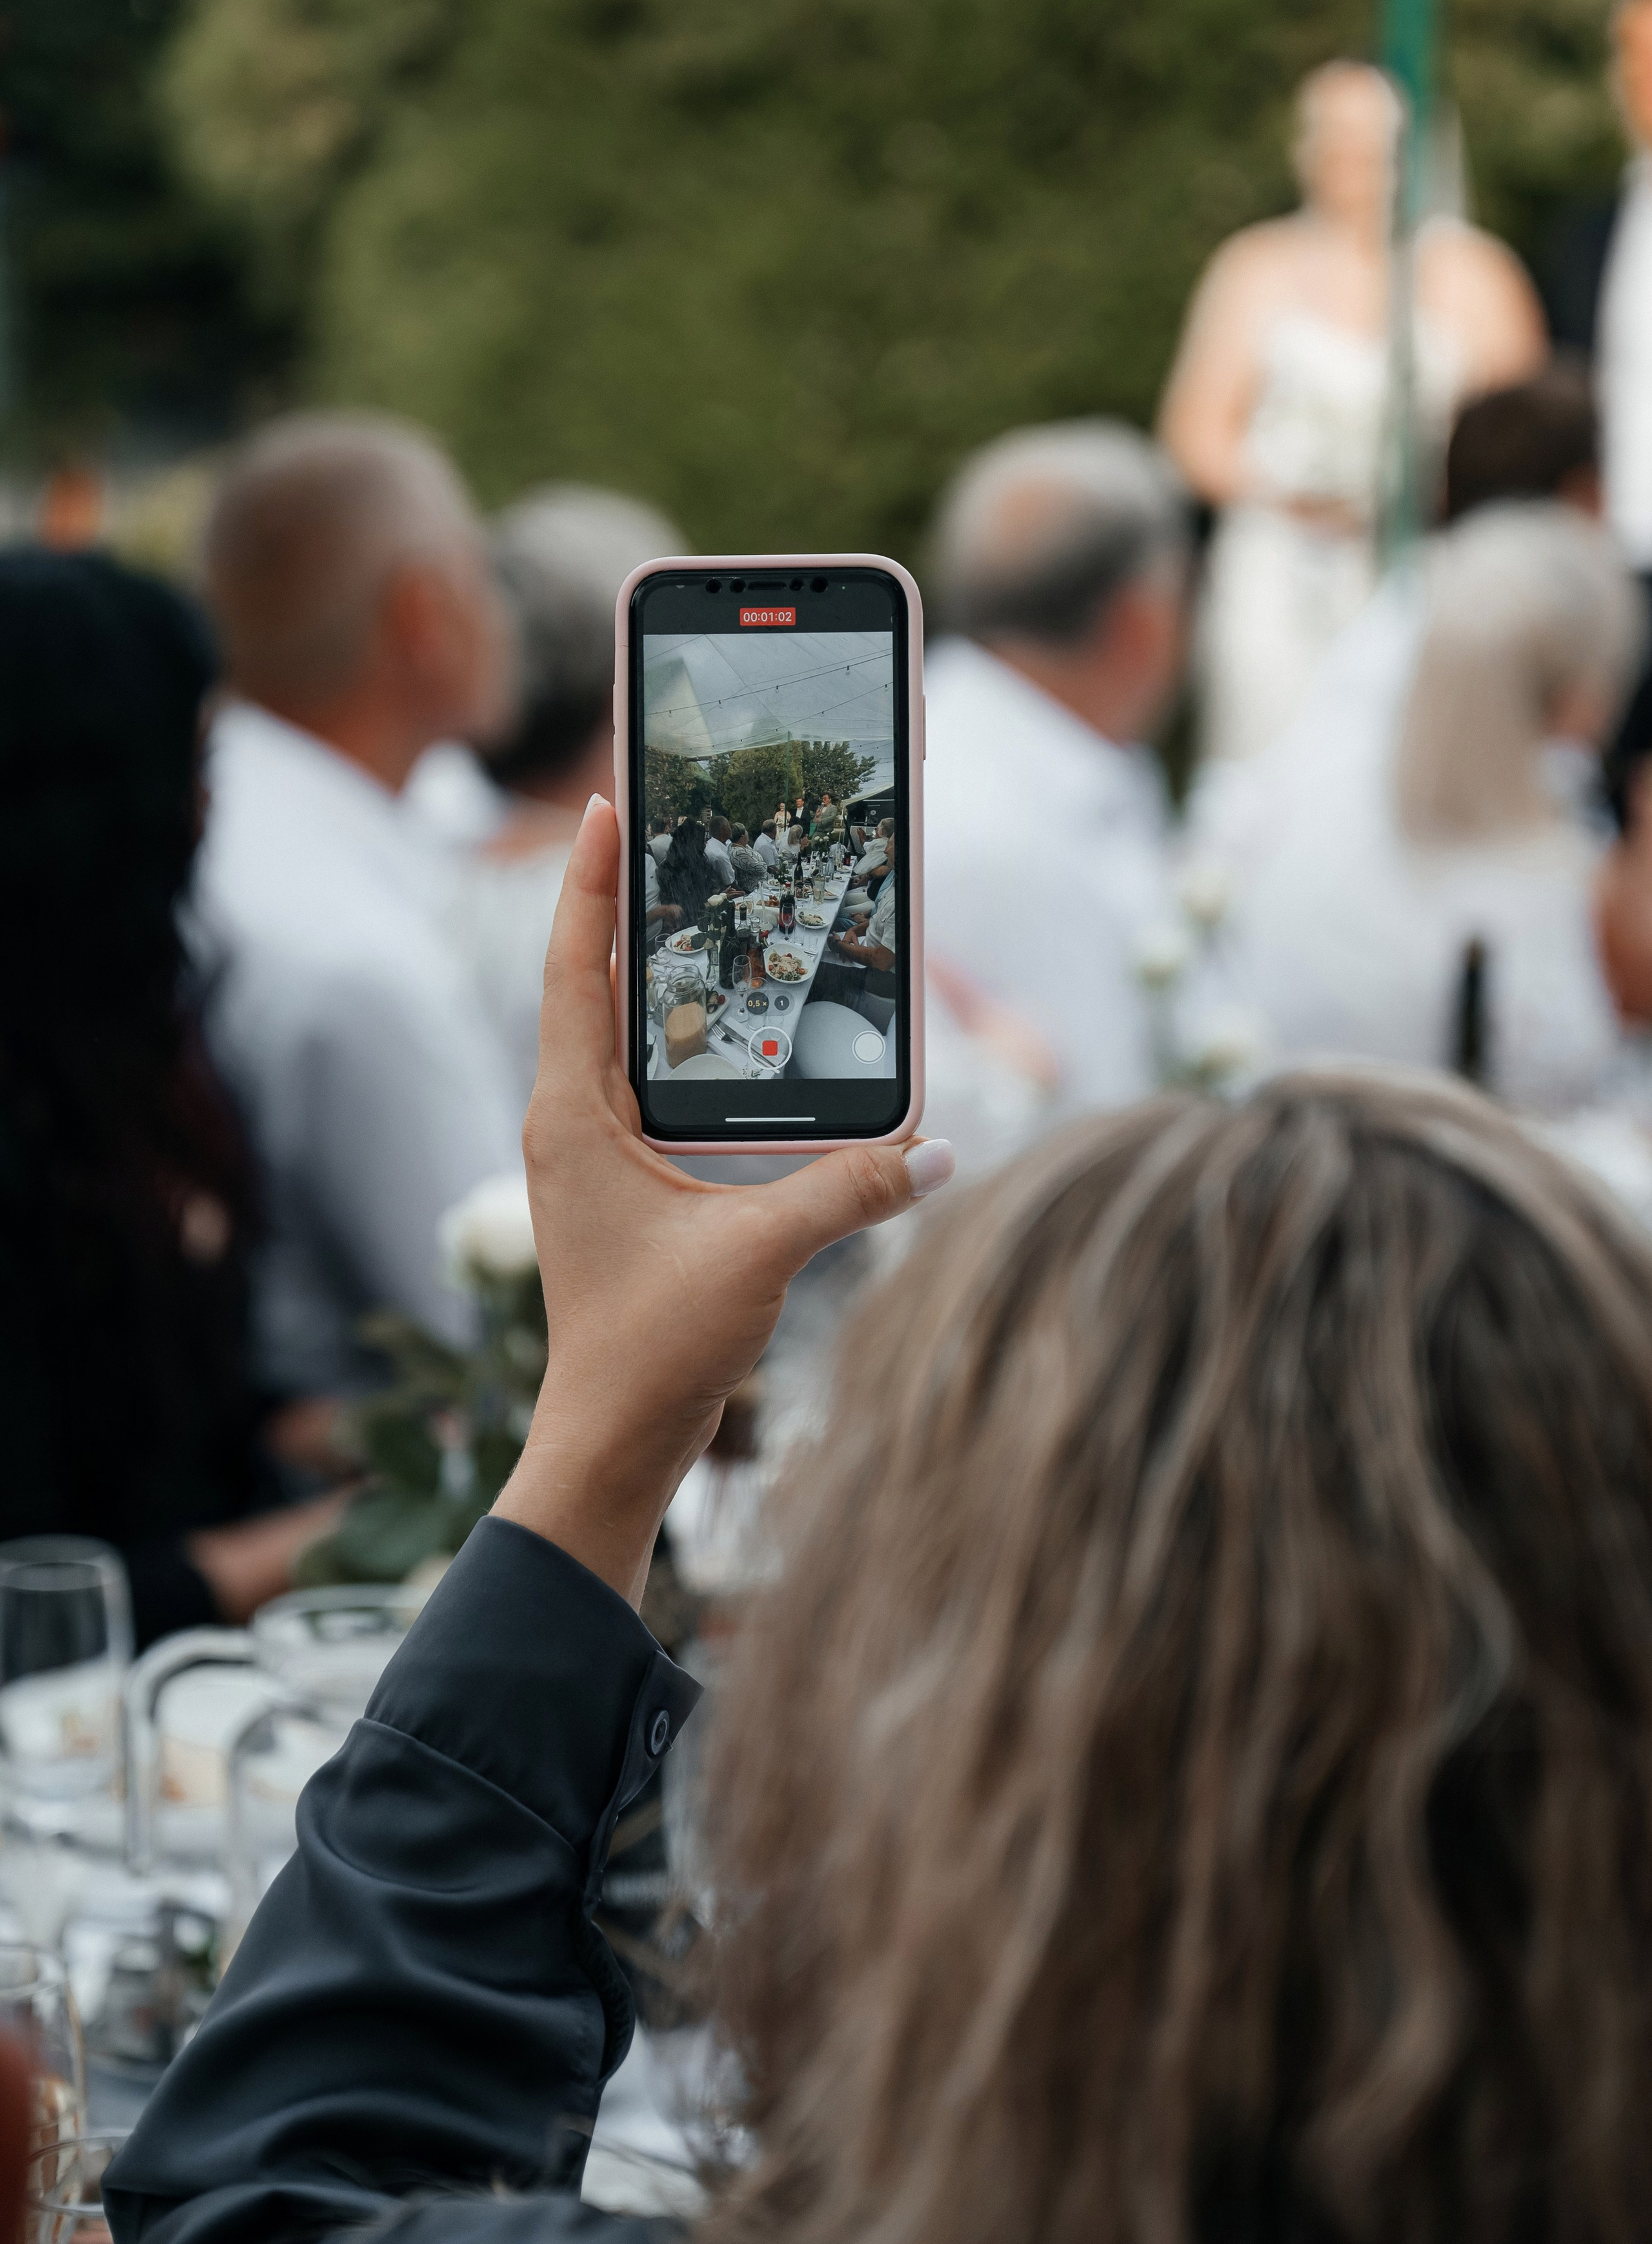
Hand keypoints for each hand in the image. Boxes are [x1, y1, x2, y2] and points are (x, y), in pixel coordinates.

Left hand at [494, 797, 952, 1604]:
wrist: (611, 1441)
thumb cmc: (652, 1348)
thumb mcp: (761, 1254)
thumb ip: (852, 1190)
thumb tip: (940, 1151)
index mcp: (572, 1116)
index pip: (572, 969)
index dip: (590, 881)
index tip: (604, 801)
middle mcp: (569, 1123)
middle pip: (590, 986)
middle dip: (625, 907)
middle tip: (666, 829)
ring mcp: (591, 1156)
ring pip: (618, 1038)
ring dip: (655, 976)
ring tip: (703, 907)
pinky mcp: (624, 1188)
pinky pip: (647, 1088)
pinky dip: (683, 1046)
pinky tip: (732, 1032)